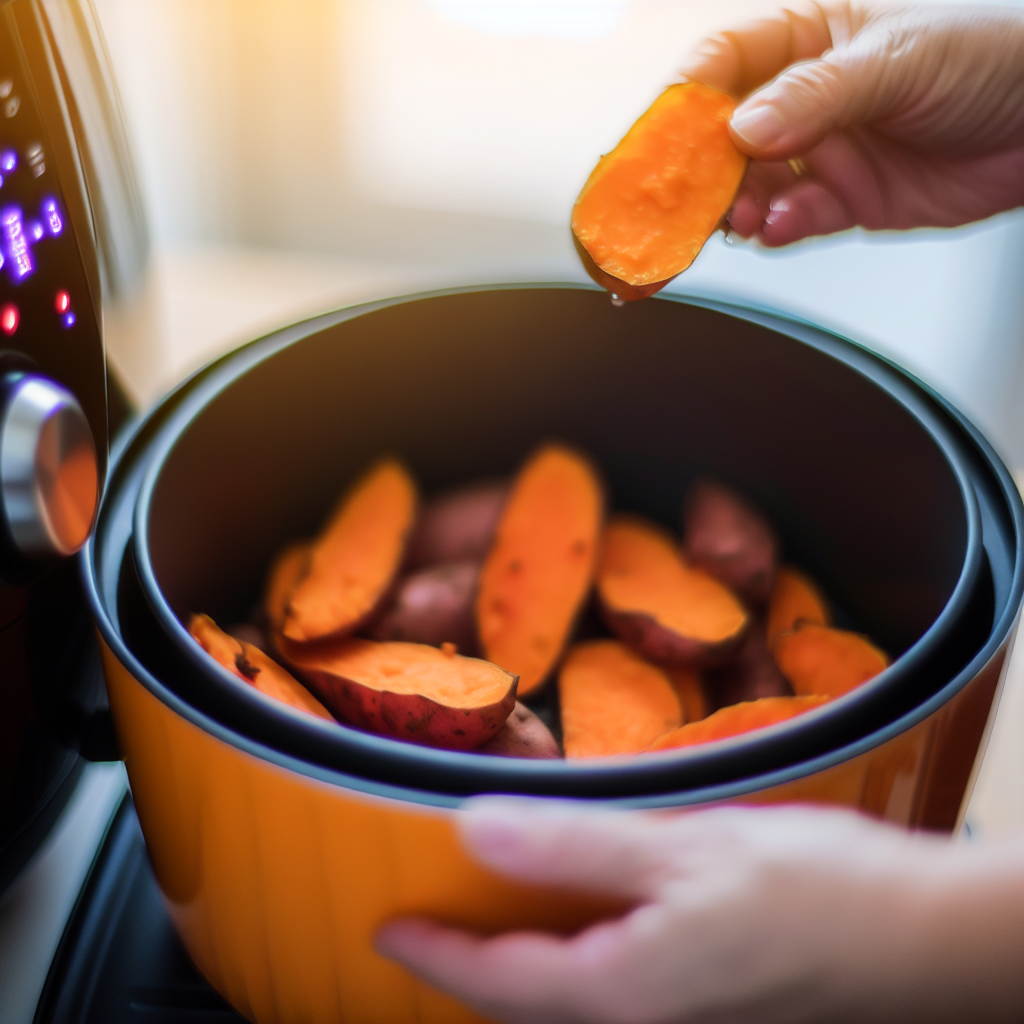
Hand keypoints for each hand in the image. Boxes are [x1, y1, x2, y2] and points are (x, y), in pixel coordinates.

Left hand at [377, 798, 1023, 1023]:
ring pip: (570, 998)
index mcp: (623, 988)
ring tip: (490, 921)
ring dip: (520, 965)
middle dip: (470, 971)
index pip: (498, 981)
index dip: (436, 954)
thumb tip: (474, 828)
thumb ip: (575, 844)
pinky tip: (583, 916)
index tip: (386, 930)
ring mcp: (681, 1014)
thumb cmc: (816, 894)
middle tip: (428, 926)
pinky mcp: (712, 998)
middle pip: (528, 1002)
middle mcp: (644, 1017)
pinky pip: (614, 984)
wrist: (927, 941)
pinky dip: (574, 955)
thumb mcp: (685, 853)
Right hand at [678, 3, 1023, 244]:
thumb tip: (745, 128)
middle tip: (678, 204)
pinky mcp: (844, 199)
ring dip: (736, 209)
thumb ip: (818, 94)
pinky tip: (782, 227)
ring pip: (751, 187)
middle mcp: (804, 96)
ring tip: (741, 220)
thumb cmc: (995, 52)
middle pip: (722, 136)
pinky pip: (794, 220)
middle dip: (697, 173)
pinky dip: (781, 229)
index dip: (682, 100)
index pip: (722, 62)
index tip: (659, 139)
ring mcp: (822, 151)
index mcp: (808, 34)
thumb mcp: (901, 58)